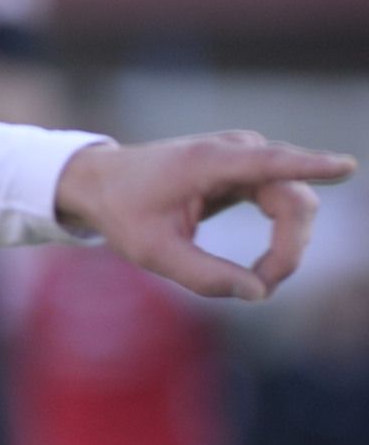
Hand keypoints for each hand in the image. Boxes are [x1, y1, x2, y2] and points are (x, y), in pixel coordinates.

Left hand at [54, 132, 354, 302]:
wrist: (101, 182)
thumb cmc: (123, 212)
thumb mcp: (153, 253)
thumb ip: (204, 276)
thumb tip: (260, 293)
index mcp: (208, 162)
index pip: (270, 162)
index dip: (310, 166)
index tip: (345, 166)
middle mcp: (235, 150)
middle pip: (294, 199)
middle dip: (290, 247)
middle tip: (265, 285)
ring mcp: (246, 156)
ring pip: (296, 202)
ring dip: (288, 244)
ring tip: (259, 277)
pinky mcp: (250, 169)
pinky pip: (285, 201)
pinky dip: (283, 234)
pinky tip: (266, 264)